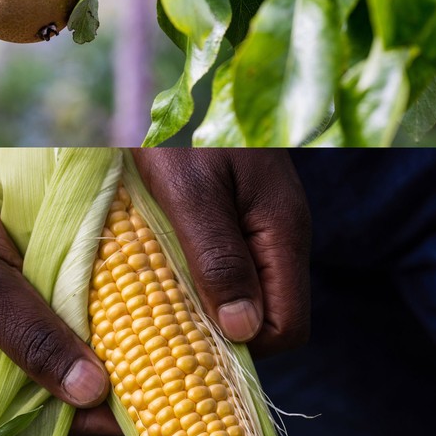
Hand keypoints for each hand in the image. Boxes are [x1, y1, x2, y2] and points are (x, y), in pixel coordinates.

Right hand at [0, 149, 309, 435]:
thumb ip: (35, 341)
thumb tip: (93, 393)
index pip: (23, 419)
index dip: (82, 416)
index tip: (150, 408)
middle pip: (42, 393)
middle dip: (97, 384)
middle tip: (166, 377)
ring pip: (56, 357)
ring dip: (100, 349)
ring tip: (161, 347)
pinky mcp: (12, 303)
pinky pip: (58, 324)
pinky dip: (90, 319)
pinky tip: (134, 312)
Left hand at [128, 148, 309, 354]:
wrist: (178, 82)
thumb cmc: (179, 129)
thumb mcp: (190, 191)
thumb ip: (218, 257)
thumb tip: (241, 330)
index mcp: (282, 232)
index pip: (288, 327)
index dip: (244, 349)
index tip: (188, 353)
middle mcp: (279, 236)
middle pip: (266, 316)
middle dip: (219, 337)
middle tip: (157, 344)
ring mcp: (258, 227)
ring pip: (241, 294)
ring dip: (200, 311)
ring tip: (147, 318)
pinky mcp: (232, 218)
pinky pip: (222, 268)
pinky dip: (191, 284)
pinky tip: (150, 283)